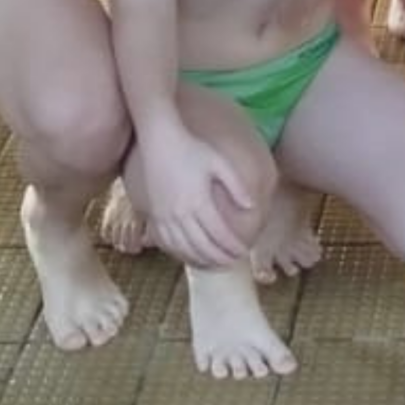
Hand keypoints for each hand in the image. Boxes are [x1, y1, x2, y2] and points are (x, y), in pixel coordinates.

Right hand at [144, 129, 254, 267]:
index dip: (232, 247)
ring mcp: (165, 216)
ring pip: (184, 248)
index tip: (243, 252)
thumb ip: (237, 186)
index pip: (219, 234)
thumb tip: (251, 208)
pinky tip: (190, 255)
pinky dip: (180, 253)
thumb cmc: (192, 148)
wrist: (159, 140)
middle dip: (219, 258)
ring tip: (215, 263)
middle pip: (202, 246)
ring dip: (200, 259)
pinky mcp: (153, 215)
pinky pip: (167, 242)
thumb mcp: (219, 163)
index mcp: (199, 202)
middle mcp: (180, 213)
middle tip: (233, 262)